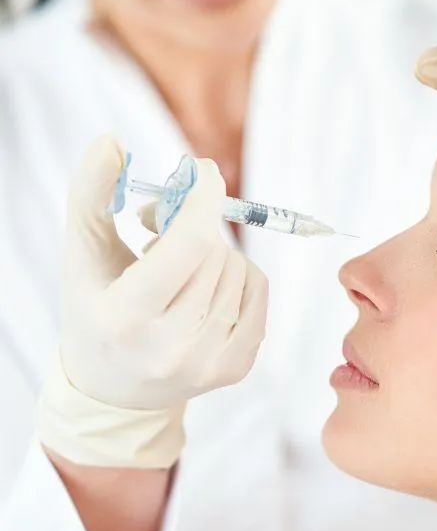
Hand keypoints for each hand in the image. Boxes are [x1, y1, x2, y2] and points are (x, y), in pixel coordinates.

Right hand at [37, 136, 267, 467]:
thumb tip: (112, 142)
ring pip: (239, 267)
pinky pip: (259, 289)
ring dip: (214, 251)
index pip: (188, 246)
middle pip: (214, 252)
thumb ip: (90, 194)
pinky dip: (238, 274)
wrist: (114, 388)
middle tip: (161, 230)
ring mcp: (209, 363)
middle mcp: (172, 348)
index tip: (202, 171)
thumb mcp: (82, 253)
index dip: (202, 198)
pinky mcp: (236, 368)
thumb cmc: (97, 308)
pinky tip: (206, 287)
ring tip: (178, 269)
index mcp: (129, 319)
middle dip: (194, 226)